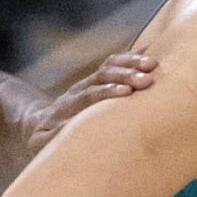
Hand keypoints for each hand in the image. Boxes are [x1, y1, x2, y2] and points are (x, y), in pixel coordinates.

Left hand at [35, 45, 155, 149]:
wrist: (43, 123)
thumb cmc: (47, 138)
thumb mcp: (42, 141)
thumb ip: (53, 136)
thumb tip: (70, 129)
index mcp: (69, 104)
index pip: (89, 94)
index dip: (107, 91)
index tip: (127, 92)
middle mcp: (81, 88)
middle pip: (102, 75)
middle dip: (125, 75)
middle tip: (147, 79)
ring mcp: (91, 81)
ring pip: (110, 65)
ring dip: (132, 63)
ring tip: (154, 65)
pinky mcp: (100, 80)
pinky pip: (116, 63)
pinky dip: (133, 58)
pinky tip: (152, 54)